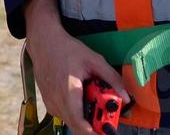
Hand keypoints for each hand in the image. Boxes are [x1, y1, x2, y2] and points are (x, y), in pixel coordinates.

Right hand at [24, 0, 129, 134]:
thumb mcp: (94, 60)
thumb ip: (112, 78)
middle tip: (105, 117)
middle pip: (76, 125)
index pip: (79, 121)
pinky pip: (63, 115)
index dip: (92, 131)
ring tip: (94, 104)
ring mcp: (50, 103)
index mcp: (68, 91)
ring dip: (84, 119)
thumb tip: (126, 96)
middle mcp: (57, 100)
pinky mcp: (48, 103)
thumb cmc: (67, 50)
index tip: (104, 131)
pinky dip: (75, 113)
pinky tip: (81, 100)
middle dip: (92, 125)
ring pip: (69, 121)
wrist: (44, 42)